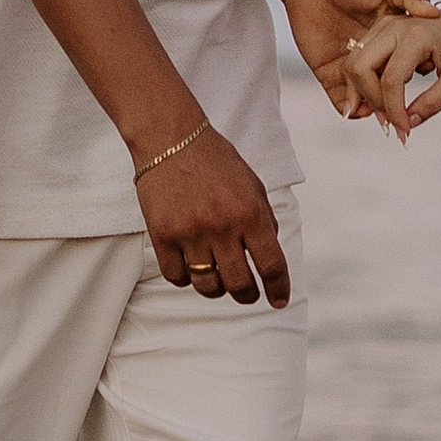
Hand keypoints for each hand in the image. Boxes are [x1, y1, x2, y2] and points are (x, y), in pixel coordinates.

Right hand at [136, 128, 292, 301]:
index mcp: (251, 213)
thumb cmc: (216, 162)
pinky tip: (190, 267)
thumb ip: (264, 222)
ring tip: (217, 278)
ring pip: (207, 286)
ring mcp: (191, 233)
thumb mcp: (253, 187)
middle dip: (248, 295)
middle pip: (240, 284)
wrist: (172, 139)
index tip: (279, 301)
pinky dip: (185, 278)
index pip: (271, 265)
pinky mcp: (162, 236)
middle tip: (247, 293)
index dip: (279, 289)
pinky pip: (176, 277)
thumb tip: (269, 260)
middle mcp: (222, 226)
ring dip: (216, 289)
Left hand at [282, 0, 435, 119]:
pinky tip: (355, 111)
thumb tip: (432, 11)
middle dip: (392, 103)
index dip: (413, 79)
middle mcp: (374, 58)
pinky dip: (347, 108)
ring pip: (365, 97)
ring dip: (372, 108)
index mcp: (392, 41)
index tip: (421, 87)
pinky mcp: (329, 72)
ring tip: (381, 117)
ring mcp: (351, 67)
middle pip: (385, 87)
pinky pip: (339, 98)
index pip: (404, 68)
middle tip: (400, 115)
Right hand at [338, 1, 440, 138]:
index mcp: (416, 35)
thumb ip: (435, 101)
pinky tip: (380, 101)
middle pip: (359, 67)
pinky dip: (363, 84)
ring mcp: (383, 28)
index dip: (394, 111)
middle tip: (389, 121)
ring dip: (362, 93)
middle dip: (370, 100)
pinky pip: (359, 61)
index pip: (391, 79)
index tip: (404, 130)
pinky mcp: (379, 34)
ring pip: (353, 64)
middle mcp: (394, 27)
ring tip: (384, 114)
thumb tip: (409, 122)